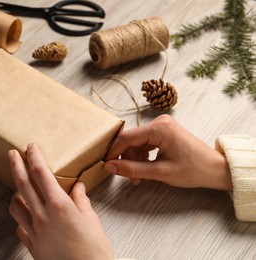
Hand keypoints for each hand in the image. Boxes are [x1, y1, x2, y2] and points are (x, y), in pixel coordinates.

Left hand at [8, 143, 112, 259]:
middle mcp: (42, 215)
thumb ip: (81, 201)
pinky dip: (22, 217)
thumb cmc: (93, 251)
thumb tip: (78, 188)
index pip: (41, 173)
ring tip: (20, 188)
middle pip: (23, 184)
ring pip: (15, 205)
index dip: (34, 157)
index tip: (30, 147)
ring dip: (16, 193)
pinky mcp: (31, 244)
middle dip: (16, 165)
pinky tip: (28, 216)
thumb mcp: (91, 220)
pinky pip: (20, 226)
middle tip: (11, 154)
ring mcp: (34, 231)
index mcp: (59, 205)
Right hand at [104, 115, 231, 190]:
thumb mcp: (160, 172)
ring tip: (140, 178)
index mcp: (159, 128)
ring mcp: (162, 126)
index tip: (106, 165)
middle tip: (131, 179)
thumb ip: (132, 169)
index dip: (114, 152)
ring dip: (135, 160)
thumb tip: (108, 167)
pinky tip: (146, 169)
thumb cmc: (193, 170)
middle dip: (127, 159)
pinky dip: (142, 156)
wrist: (215, 169)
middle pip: (131, 141)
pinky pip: (145, 143)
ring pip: (137, 143)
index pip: (127, 138)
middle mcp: (159, 122)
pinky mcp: (164, 132)